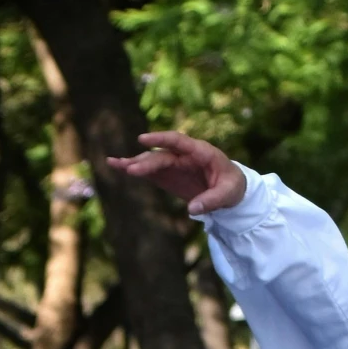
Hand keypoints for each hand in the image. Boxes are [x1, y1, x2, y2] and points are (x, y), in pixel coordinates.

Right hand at [105, 131, 245, 215]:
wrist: (231, 189)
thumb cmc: (232, 186)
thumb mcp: (228, 194)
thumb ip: (211, 200)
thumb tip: (193, 209)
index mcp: (202, 152)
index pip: (179, 141)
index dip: (161, 139)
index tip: (143, 140)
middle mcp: (185, 155)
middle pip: (162, 155)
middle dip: (146, 161)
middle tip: (131, 169)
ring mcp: (175, 164)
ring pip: (152, 161)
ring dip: (134, 163)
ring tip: (114, 164)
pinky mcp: (168, 174)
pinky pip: (150, 171)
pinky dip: (135, 169)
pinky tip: (118, 167)